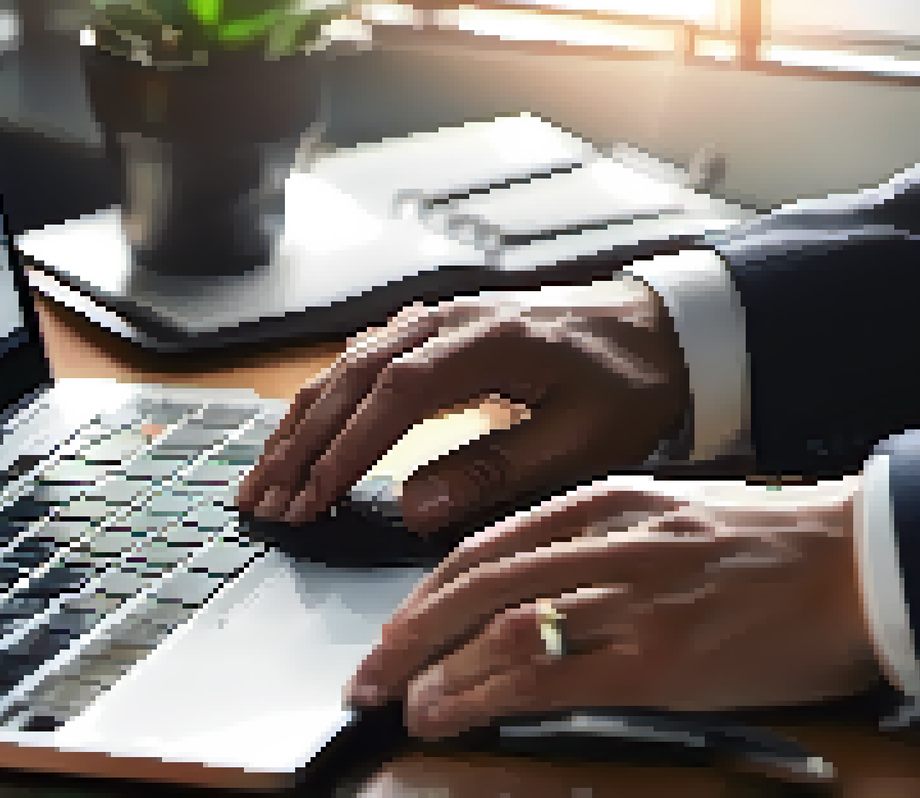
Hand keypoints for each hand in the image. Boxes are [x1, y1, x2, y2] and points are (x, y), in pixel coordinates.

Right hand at [235, 277, 690, 538]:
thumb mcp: (583, 441)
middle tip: (263, 502)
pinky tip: (298, 439)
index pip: (396, 393)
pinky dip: (322, 405)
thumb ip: (498, 471)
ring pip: (344, 369)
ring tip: (261, 482)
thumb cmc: (627, 386)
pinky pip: (360, 365)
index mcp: (489, 340)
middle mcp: (449, 320)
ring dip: (299, 426)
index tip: (313, 497)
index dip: (348, 448)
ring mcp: (435, 321)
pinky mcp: (431, 333)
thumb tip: (413, 505)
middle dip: (301, 444)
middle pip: (352, 377)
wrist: (658, 332)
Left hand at [344, 479, 879, 739]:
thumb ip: (598, 544)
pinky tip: (450, 715)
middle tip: (370, 673)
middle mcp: (608, 544)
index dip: (428, 592)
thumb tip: (526, 594)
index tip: (397, 626)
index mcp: (608, 503)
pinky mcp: (657, 658)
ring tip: (400, 702)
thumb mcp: (671, 519)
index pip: (488, 546)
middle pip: (475, 585)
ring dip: (434, 670)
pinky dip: (482, 698)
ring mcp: (631, 600)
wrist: (864, 566)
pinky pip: (545, 676)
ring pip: (498, 628)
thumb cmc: (774, 550)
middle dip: (408, 633)